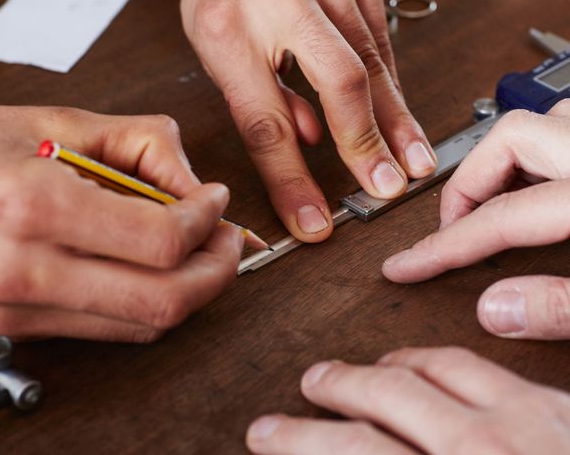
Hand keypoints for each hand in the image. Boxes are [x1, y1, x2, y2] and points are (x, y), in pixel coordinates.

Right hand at [0, 104, 242, 341]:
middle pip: (163, 300)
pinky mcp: (17, 326)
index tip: (217, 200)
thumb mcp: (58, 121)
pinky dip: (150, 302)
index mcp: (35, 206)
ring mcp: (18, 309)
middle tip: (228, 239)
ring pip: (142, 324)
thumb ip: (142, 143)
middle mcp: (25, 270)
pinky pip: (110, 330)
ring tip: (199, 251)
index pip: (160, 241)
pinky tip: (156, 270)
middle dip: (216, 271)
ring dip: (190, 290)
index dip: (208, 221)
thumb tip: (194, 182)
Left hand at [173, 0, 435, 241]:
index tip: (314, 220)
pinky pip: (380, 33)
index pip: (265, 120)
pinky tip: (398, 111)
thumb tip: (305, 141)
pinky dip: (390, 78)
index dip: (293, 180)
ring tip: (412, 160)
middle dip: (366, 145)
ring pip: (373, 61)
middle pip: (339, 83)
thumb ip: (258, 91)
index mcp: (225, 22)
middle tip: (386, 187)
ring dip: (394, 119)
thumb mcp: (210, 34)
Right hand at [247, 347, 569, 453]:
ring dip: (376, 366)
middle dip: (328, 394)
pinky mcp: (551, 406)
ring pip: (424, 370)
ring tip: (348, 368)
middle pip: (381, 400)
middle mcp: (483, 451)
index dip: (299, 442)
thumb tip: (368, 453)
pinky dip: (431, 360)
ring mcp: (522, 422)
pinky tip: (419, 362)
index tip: (264, 433)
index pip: (355, 454)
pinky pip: (474, 366)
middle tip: (301, 387)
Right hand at [383, 100, 569, 339]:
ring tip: (493, 200)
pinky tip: (541, 186)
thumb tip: (497, 310)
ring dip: (505, 160)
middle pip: (509, 138)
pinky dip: (540, 153)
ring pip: (540, 121)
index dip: (445, 246)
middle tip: (457, 225)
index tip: (409, 264)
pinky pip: (564, 128)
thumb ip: (563, 307)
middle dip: (470, 183)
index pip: (500, 216)